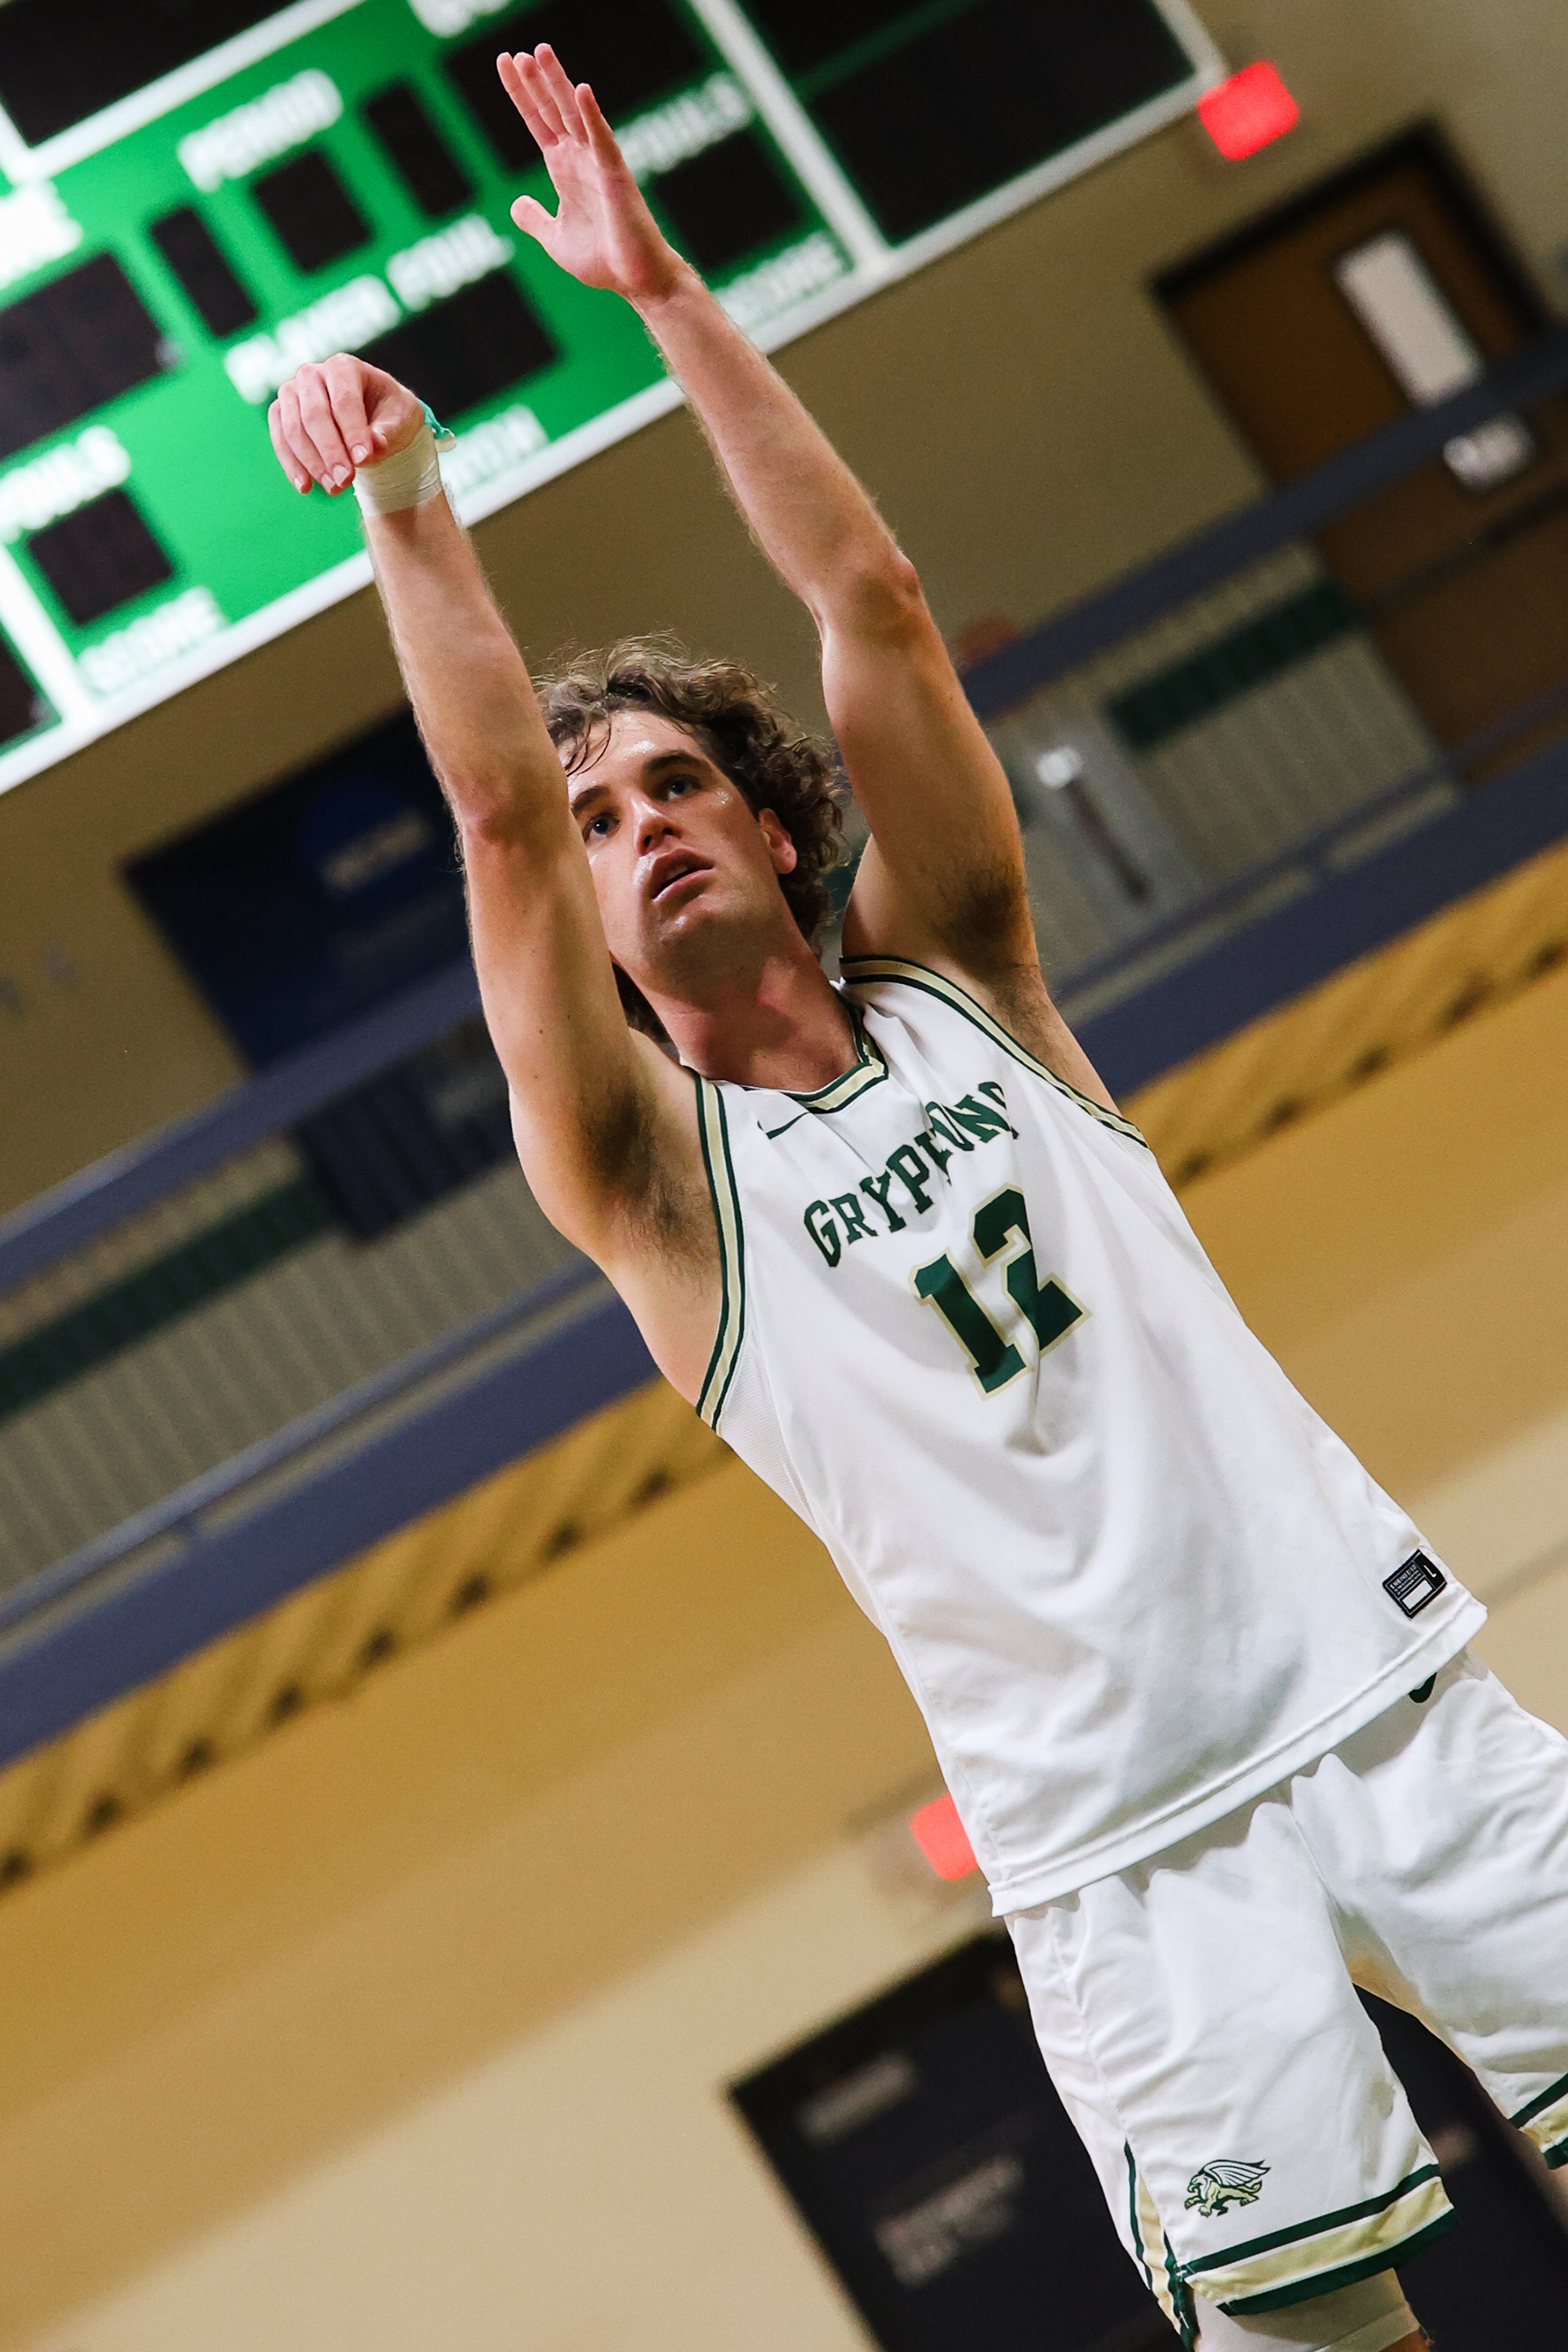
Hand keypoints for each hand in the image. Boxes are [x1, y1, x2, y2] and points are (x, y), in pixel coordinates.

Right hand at [267, 355, 423, 494]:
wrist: (373, 417)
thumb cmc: (389, 414)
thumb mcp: (400, 420)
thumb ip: (387, 433)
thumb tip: (373, 448)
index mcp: (344, 367)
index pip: (344, 400)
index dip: (352, 432)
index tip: (363, 460)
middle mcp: (312, 374)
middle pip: (314, 414)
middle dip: (330, 451)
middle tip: (346, 481)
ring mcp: (292, 392)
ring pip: (293, 429)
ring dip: (312, 463)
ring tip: (334, 488)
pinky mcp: (281, 412)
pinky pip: (280, 440)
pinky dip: (292, 465)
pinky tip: (306, 487)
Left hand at [498, 44, 682, 305]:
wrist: (636, 281)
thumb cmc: (603, 262)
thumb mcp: (556, 240)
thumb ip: (535, 220)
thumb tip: (516, 206)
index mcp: (564, 169)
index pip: (538, 121)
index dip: (521, 93)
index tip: (505, 62)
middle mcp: (581, 158)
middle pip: (553, 109)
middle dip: (535, 81)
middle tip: (518, 52)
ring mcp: (599, 164)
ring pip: (575, 114)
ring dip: (557, 83)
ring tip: (540, 52)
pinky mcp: (617, 177)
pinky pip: (603, 140)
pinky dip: (592, 116)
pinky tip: (582, 91)